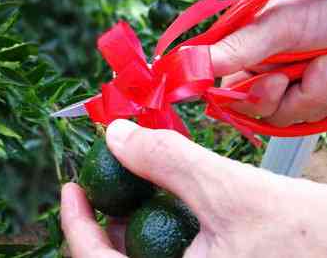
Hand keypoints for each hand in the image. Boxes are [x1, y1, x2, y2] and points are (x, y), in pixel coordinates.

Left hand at [61, 120, 326, 256]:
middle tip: (98, 184)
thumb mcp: (229, 191)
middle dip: (99, 222)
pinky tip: (163, 206)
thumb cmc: (308, 239)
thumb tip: (116, 134)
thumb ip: (167, 160)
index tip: (70, 188)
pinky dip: (154, 234)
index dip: (74, 223)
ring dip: (126, 227)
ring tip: (128, 189)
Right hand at [210, 0, 326, 126]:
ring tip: (315, 67)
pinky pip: (304, 115)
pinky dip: (318, 96)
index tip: (232, 94)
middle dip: (266, 97)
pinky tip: (325, 72)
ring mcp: (285, 90)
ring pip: (276, 116)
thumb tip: (187, 62)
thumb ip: (235, 48)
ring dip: (300, 95)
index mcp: (240, 54)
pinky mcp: (309, 102)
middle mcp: (258, 74)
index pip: (218, 88)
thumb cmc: (320, 6)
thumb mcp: (274, 24)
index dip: (225, 97)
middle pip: (245, 109)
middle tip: (281, 78)